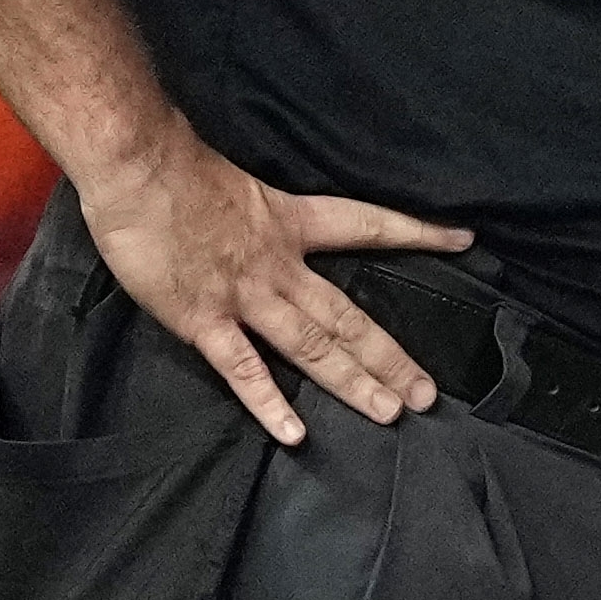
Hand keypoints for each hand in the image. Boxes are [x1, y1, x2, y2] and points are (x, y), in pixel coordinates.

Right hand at [76, 121, 476, 443]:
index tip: (463, 240)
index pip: (369, 225)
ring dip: (352, 382)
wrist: (137, 166)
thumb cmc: (176, 167)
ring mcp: (245, 295)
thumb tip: (264, 228)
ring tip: (390, 413)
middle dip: (389, 355)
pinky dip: (269, 403)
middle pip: (347, 315)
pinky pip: (243, 370)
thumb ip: (259, 215)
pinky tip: (295, 433)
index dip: (416, 233)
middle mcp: (280, 264)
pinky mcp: (204, 320)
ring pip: (312, 346)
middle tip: (427, 393)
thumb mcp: (239, 184)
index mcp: (291, 221)